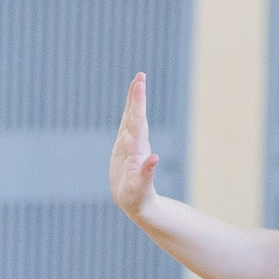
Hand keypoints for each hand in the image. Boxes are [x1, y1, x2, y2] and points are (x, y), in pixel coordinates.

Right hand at [109, 73, 160, 220]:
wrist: (138, 203)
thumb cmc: (139, 197)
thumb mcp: (141, 187)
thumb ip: (147, 173)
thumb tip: (154, 158)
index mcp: (137, 149)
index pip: (138, 120)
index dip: (137, 102)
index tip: (139, 83)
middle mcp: (135, 143)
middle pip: (136, 115)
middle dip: (137, 96)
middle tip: (140, 75)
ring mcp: (130, 145)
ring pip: (131, 118)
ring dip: (134, 101)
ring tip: (137, 82)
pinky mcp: (124, 149)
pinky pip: (126, 126)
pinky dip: (128, 114)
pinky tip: (130, 105)